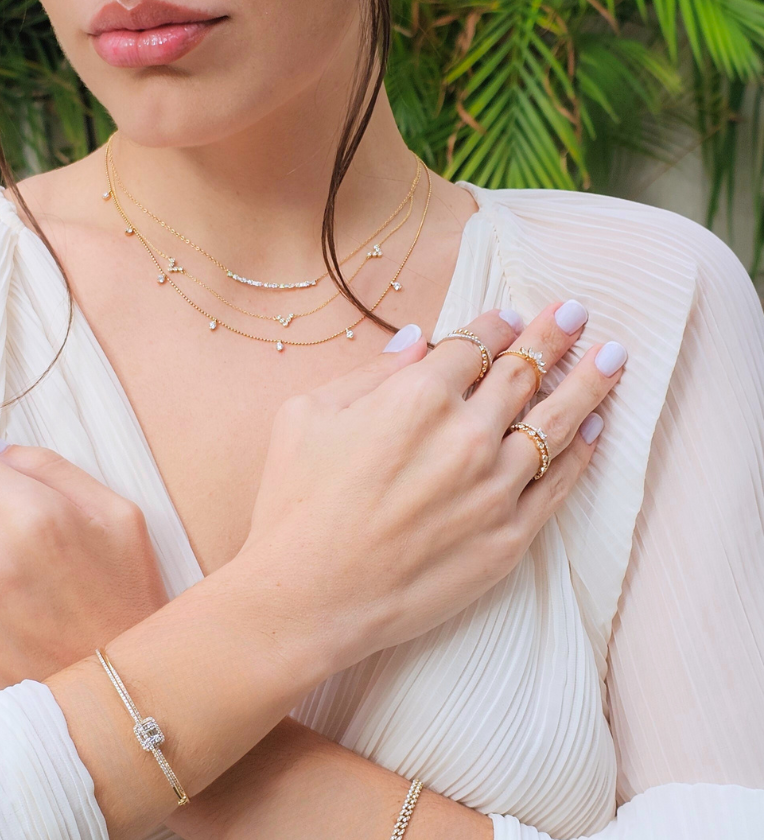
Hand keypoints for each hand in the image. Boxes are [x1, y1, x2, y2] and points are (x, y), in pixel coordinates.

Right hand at [240, 301, 623, 675]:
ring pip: (556, 423)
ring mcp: (493, 488)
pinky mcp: (507, 538)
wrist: (307, 597)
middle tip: (576, 313)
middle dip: (553, 336)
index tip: (510, 315)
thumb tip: (417, 340)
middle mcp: (465, 435)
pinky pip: (557, 485)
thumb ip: (370, 372)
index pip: (472, 344)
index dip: (495, 324)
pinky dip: (582, 453)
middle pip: (524, 372)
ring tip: (614, 357)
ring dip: (589, 383)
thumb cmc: (296, 502)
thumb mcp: (307, 414)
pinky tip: (596, 429)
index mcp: (414, 396)